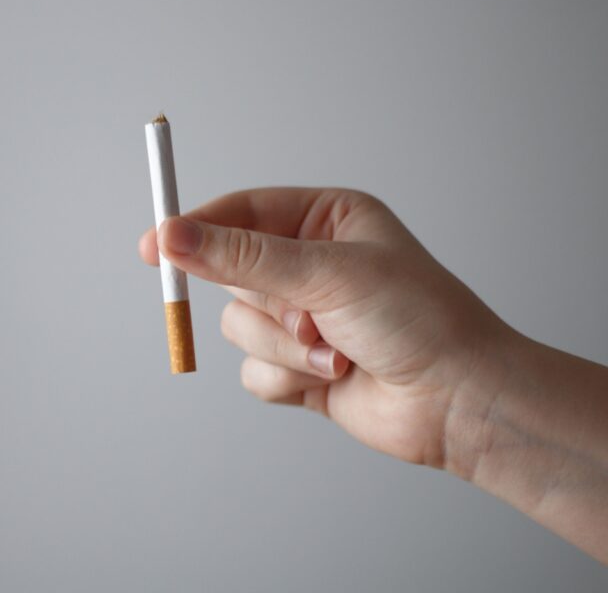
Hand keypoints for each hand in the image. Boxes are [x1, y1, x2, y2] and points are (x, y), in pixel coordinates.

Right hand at [139, 187, 512, 467]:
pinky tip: (333, 378)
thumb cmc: (417, 319)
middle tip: (301, 318)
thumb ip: (242, 257)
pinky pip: (252, 370)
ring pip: (239, 325)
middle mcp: (309, 264)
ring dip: (283, 347)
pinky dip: (286, 378)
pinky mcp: (296, 366)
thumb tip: (172, 236)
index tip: (155, 244)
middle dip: (268, 303)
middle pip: (231, 273)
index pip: (241, 212)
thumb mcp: (326, 273)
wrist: (459, 401)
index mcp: (325, 220)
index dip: (195, 227)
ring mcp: (301, 317)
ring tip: (335, 352)